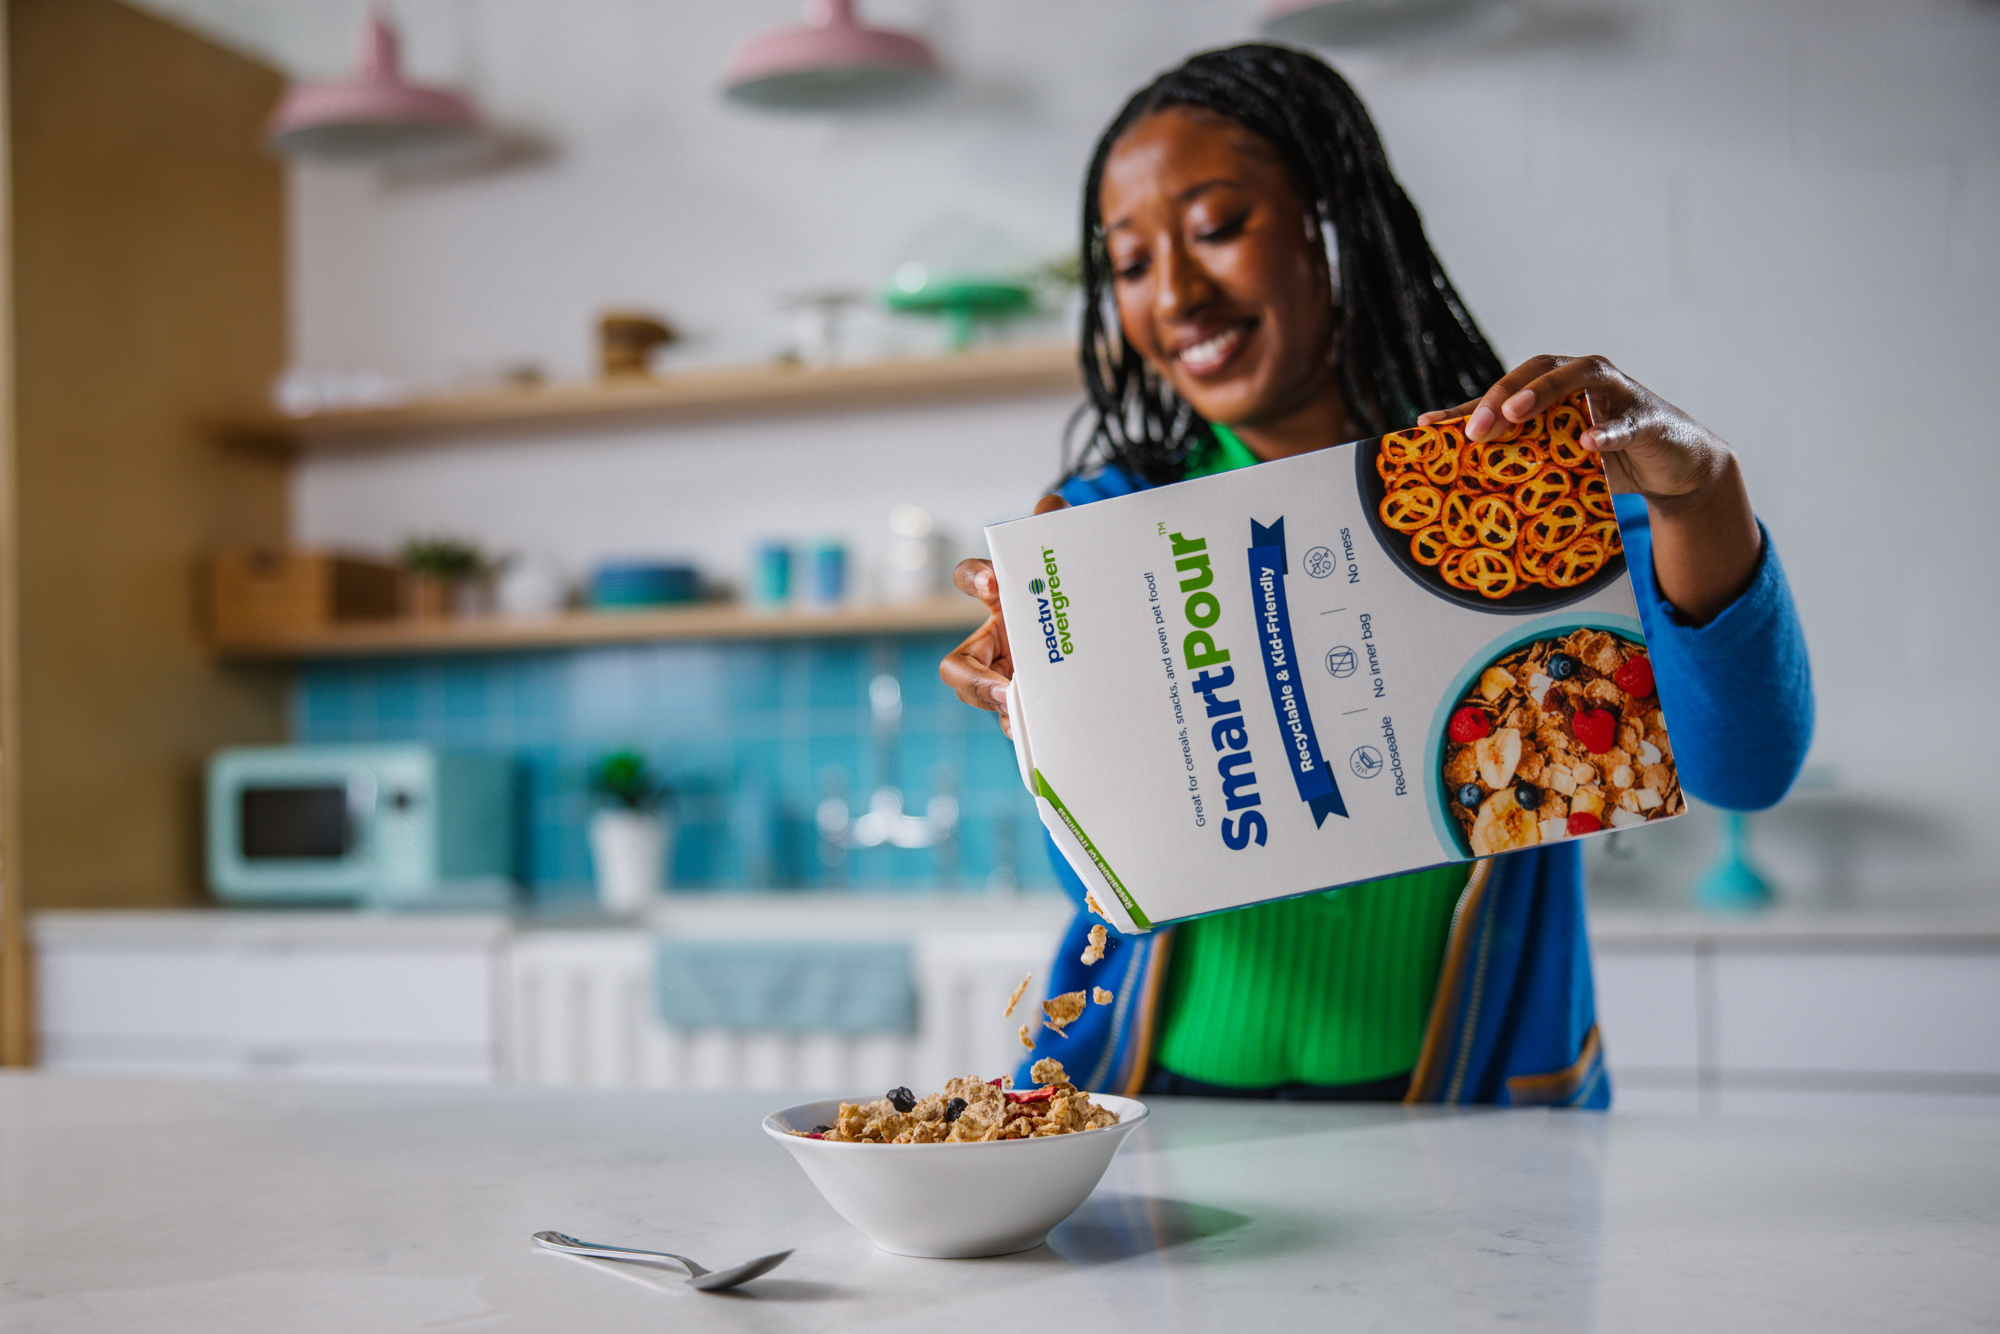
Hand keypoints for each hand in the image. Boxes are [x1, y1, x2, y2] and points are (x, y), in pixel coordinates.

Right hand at [939, 495, 1069, 737]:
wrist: (1104, 641)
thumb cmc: (1073, 597)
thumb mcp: (1068, 562)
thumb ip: (1059, 529)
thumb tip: (1049, 508)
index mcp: (1002, 599)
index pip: (971, 579)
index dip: (974, 580)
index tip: (993, 585)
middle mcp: (997, 642)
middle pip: (959, 666)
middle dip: (975, 679)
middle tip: (1004, 689)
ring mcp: (1011, 679)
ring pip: (988, 702)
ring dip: (1003, 710)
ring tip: (1026, 717)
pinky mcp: (1030, 709)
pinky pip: (1019, 725)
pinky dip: (1029, 730)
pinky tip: (1049, 733)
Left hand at [1420, 355, 1760, 625]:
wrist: (1676, 466)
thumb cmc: (1608, 455)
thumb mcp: (1558, 456)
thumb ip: (1523, 455)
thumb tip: (1463, 474)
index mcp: (1555, 386)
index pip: (1504, 389)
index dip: (1466, 405)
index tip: (1428, 426)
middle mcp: (1584, 377)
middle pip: (1538, 371)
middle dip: (1501, 396)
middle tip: (1474, 428)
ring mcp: (1619, 393)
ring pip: (1580, 378)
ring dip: (1543, 392)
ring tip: (1513, 414)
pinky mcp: (1649, 418)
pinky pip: (1626, 422)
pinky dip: (1606, 431)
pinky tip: (1587, 443)